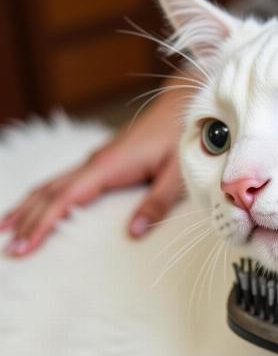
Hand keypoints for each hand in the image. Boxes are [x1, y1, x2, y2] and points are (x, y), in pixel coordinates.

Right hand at [1, 74, 187, 256]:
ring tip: (6, 227)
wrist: (182, 106)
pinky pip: (65, 180)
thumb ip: (157, 204)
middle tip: (10, 250)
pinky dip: (45, 195)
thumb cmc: (181, 139)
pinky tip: (40, 205)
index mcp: (108, 167)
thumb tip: (134, 233)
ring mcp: (97, 160)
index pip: (64, 198)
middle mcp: (95, 162)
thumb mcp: (177, 175)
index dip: (41, 224)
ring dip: (29, 206)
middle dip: (27, 220)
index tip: (24, 246)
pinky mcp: (103, 161)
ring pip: (52, 184)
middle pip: (49, 192)